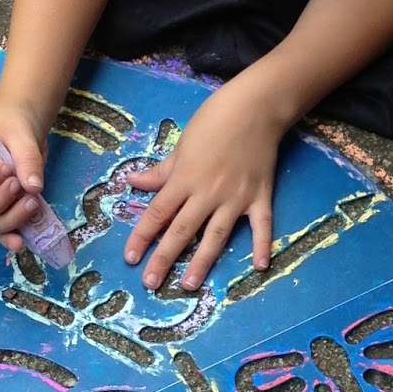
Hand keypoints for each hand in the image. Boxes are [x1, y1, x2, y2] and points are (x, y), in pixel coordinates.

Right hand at [0, 99, 48, 253]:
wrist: (25, 129)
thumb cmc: (13, 126)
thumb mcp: (20, 134)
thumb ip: (26, 158)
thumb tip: (33, 187)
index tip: (6, 169)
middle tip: (19, 186)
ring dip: (8, 220)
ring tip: (33, 202)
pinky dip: (9, 238)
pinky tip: (21, 242)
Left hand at [123, 80, 285, 290]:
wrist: (255, 107)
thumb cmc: (214, 120)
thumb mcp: (182, 144)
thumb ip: (161, 171)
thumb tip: (133, 183)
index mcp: (184, 178)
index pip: (157, 213)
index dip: (141, 237)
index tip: (130, 258)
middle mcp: (207, 193)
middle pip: (181, 230)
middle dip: (164, 258)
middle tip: (151, 283)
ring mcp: (235, 198)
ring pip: (215, 235)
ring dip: (202, 262)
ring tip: (190, 284)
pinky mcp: (259, 196)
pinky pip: (261, 226)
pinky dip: (262, 245)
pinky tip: (260, 267)